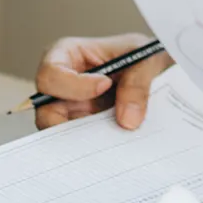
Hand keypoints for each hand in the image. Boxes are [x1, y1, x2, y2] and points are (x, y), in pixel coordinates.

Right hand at [31, 33, 174, 130]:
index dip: (73, 84)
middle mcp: (60, 86)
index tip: (105, 85)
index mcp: (65, 55)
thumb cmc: (139, 56)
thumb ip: (137, 84)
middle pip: (46, 112)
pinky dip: (96, 146)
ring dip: (86, 139)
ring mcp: (69, 111)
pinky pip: (79, 144)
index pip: (51, 74)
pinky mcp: (82, 130)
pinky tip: (115, 143)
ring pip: (62, 134)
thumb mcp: (145, 60)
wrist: (156, 73)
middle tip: (102, 128)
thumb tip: (127, 120)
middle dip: (71, 124)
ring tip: (114, 137)